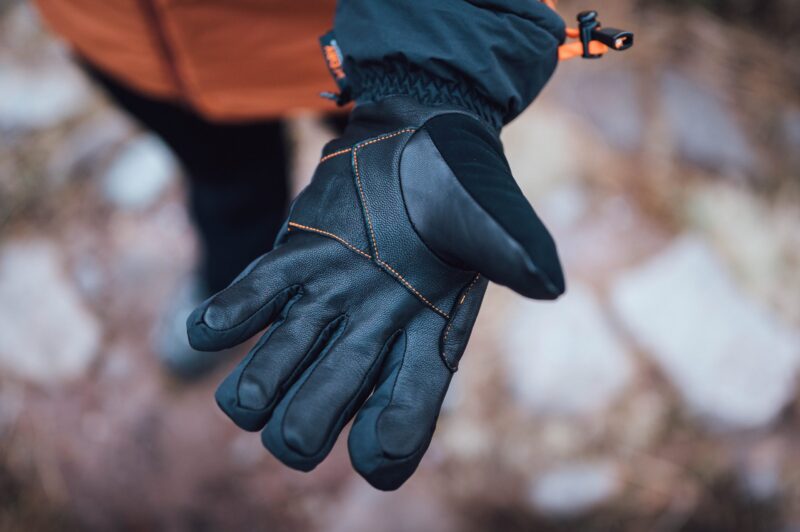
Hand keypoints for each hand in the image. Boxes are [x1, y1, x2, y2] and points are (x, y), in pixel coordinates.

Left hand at [187, 97, 563, 489]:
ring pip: (264, 382)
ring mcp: (322, 308)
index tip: (374, 442)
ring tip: (261, 372)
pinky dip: (218, 322)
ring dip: (253, 389)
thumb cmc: (467, 189)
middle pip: (312, 423)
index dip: (382, 452)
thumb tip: (546, 284)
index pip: (398, 432)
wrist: (423, 142)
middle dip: (298, 432)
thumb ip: (516, 255)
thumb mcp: (496, 222)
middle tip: (301, 408)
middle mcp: (368, 342)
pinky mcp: (287, 266)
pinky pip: (240, 307)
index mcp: (423, 348)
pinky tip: (216, 321)